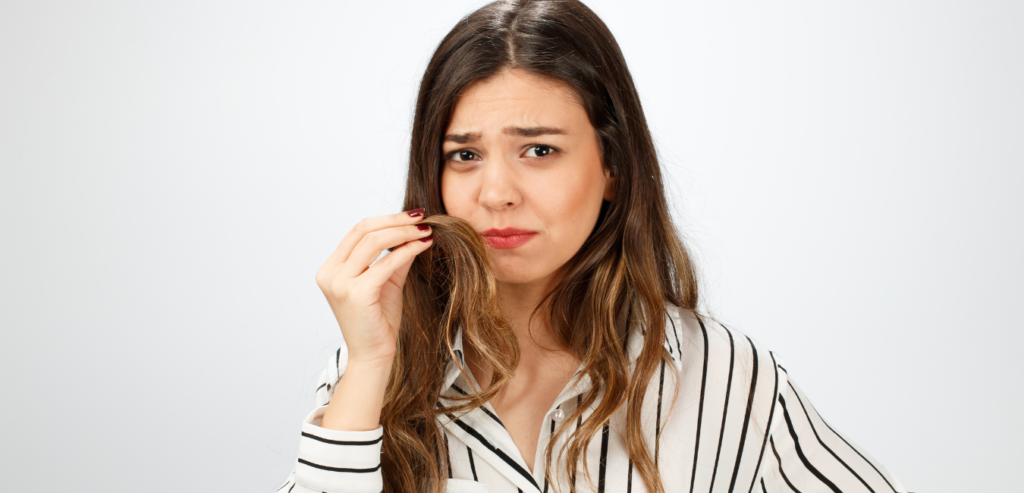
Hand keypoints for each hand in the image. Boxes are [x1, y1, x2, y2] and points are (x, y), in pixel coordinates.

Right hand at [315, 208, 432, 367]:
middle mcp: (330, 273)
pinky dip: (407, 250)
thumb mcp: (386, 282)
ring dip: (404, 232)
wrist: (373, 355)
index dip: (386, 219)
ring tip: (426, 230)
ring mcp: (340, 283)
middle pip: (364, 230)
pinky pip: (386, 263)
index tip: (412, 216)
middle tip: (422, 218)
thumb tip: (413, 231)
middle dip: (396, 221)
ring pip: (374, 241)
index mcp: (331, 268)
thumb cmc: (378, 322)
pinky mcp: (356, 293)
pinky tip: (424, 245)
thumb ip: (394, 257)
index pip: (357, 231)